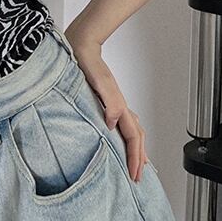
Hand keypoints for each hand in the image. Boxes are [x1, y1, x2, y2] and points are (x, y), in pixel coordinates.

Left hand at [65, 32, 148, 181]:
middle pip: (137, 136)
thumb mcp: (97, 82)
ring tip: (137, 161)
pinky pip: (123, 123)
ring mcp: (114, 103)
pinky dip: (127, 135)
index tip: (135, 175)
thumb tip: (112, 124)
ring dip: (136, 148)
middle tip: (139, 176)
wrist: (81, 46)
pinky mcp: (106, 100)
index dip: (135, 157)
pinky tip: (119, 136)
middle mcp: (119, 106)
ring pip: (132, 129)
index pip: (132, 136)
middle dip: (140, 157)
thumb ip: (109, 103)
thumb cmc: (86, 63)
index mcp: (119, 105)